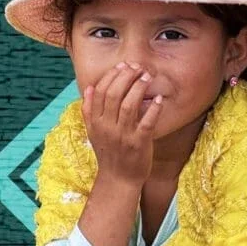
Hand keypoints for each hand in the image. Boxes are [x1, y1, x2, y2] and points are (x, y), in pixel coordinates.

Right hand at [82, 62, 162, 184]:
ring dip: (139, 87)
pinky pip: (147, 122)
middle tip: (138, 68)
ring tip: (147, 77)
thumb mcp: (93, 132)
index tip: (124, 66)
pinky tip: (158, 99)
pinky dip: (153, 109)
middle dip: (126, 76)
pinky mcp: (139, 144)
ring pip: (129, 105)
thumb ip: (89, 111)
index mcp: (95, 122)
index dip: (112, 75)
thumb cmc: (109, 153)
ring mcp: (123, 136)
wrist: (118, 180)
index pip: (100, 91)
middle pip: (114, 94)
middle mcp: (107, 127)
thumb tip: (88, 88)